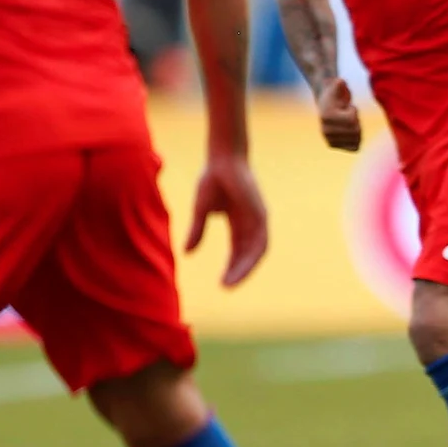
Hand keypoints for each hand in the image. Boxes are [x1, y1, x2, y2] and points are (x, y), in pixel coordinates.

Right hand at [184, 152, 268, 287]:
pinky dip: (251, 256)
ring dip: (245, 268)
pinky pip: (260, 241)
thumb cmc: (213, 179)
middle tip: (226, 288)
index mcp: (240, 222)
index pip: (238, 250)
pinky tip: (240, 266)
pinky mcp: (260, 214)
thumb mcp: (202, 210)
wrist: (223, 158)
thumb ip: (198, 231)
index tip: (222, 283)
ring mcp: (258, 218)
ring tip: (231, 283)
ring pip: (256, 251)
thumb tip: (187, 253)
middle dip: (238, 271)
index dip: (232, 266)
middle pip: (248, 253)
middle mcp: (252, 222)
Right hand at [316, 78, 361, 150]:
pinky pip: (355, 147)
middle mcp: (325, 131)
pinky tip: (349, 131)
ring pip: (357, 140)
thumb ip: (339, 83)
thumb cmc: (336, 93)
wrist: (326, 104)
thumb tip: (340, 81)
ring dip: (356, 129)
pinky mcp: (333, 146)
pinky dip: (356, 139)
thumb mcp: (338, 84)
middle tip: (347, 114)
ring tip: (347, 121)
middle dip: (356, 121)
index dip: (353, 111)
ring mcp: (329, 140)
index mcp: (326, 116)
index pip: (352, 120)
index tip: (346, 107)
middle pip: (356, 131)